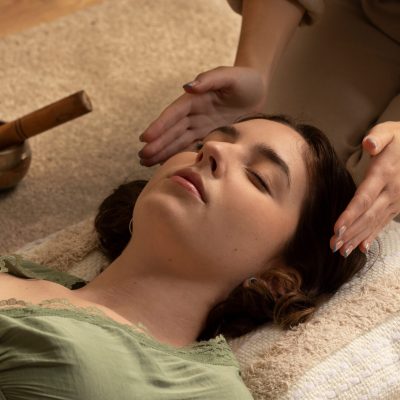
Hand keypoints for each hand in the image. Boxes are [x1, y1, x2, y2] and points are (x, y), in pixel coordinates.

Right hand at [138, 66, 266, 165]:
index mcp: (195, 98)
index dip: (159, 126)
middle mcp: (194, 113)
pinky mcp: (208, 134)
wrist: (259, 89)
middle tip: (141, 157)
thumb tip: (188, 87)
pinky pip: (191, 146)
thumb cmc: (245, 80)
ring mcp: (200, 124)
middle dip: (157, 144)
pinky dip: (179, 155)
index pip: (173, 114)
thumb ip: (210, 79)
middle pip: (172, 130)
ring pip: (178, 140)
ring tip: (145, 163)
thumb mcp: (230, 76)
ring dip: (162, 151)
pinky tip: (167, 164)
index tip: (145, 138)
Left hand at [330, 121, 399, 256]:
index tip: (336, 228)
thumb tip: (369, 144)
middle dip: (349, 232)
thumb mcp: (388, 131)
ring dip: (357, 238)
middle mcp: (391, 191)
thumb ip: (378, 138)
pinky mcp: (397, 205)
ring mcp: (395, 200)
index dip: (350, 215)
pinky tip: (362, 247)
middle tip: (332, 245)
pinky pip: (383, 223)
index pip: (364, 198)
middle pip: (367, 216)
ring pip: (374, 223)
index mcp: (384, 174)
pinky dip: (372, 236)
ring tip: (341, 251)